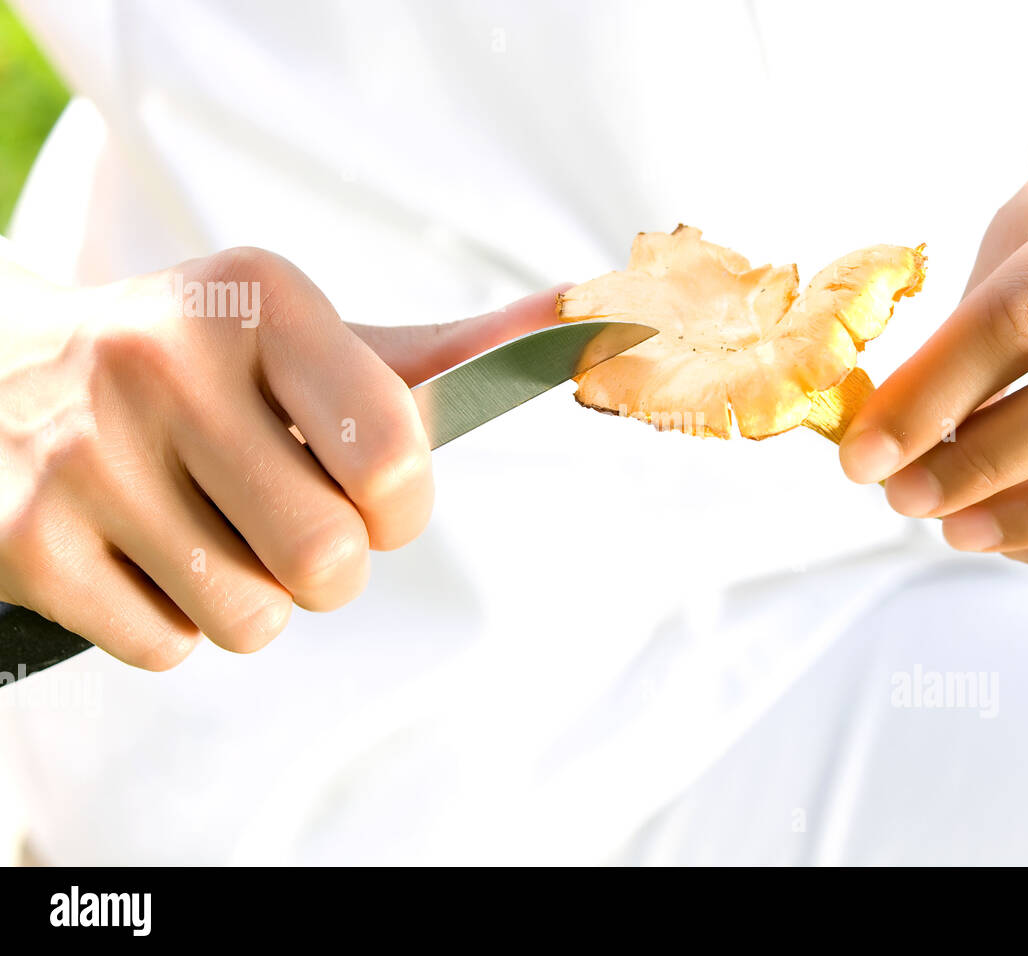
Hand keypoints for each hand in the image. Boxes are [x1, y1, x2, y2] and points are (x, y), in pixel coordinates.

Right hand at [0, 246, 559, 667]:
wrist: (6, 371)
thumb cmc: (201, 365)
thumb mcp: (307, 336)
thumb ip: (447, 354)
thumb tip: (594, 312)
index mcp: (263, 301)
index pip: (396, 455)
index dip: (402, 506)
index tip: (372, 492)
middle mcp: (164, 362)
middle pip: (329, 562)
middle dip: (327, 566)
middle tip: (281, 518)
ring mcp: (83, 452)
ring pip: (253, 619)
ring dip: (252, 598)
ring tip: (205, 526)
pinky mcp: (22, 538)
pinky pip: (168, 648)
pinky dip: (173, 621)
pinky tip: (138, 549)